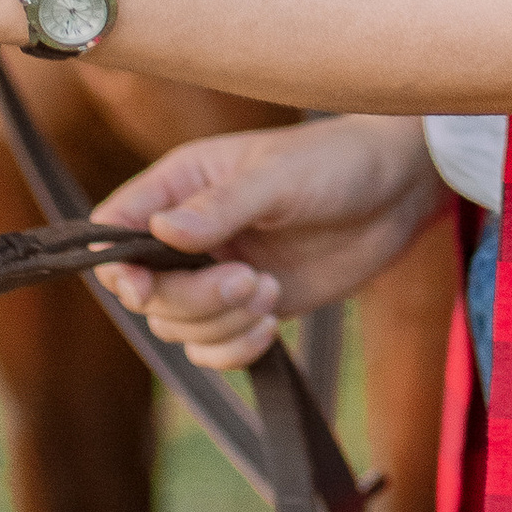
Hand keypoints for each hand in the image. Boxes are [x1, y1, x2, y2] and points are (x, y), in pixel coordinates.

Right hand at [96, 115, 442, 372]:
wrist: (396, 191)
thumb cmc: (335, 162)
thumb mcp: (278, 177)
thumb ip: (220, 206)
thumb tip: (159, 231)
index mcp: (180, 185)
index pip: (115, 229)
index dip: (116, 264)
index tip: (143, 286)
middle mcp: (188, 234)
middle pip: (146, 291)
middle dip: (192, 298)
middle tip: (250, 279)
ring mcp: (216, 273)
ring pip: (179, 326)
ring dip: (221, 323)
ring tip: (271, 292)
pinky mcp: (249, 306)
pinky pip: (215, 347)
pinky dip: (235, 348)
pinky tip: (271, 324)